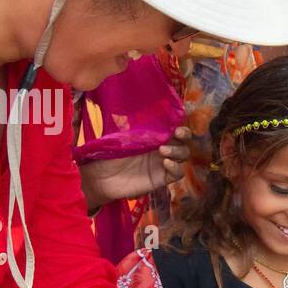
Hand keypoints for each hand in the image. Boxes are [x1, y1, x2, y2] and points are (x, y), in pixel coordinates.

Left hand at [79, 125, 195, 211]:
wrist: (103, 177)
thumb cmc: (110, 155)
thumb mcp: (124, 136)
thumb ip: (138, 127)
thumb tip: (147, 108)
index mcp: (154, 135)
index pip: (172, 126)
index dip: (180, 120)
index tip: (183, 115)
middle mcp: (161, 147)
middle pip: (183, 140)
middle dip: (184, 134)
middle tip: (178, 133)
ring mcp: (163, 163)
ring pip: (183, 154)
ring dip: (177, 150)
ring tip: (163, 150)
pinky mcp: (162, 178)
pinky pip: (178, 173)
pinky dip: (176, 167)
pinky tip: (166, 163)